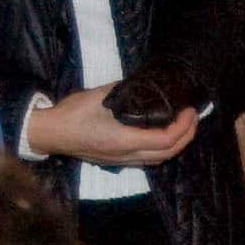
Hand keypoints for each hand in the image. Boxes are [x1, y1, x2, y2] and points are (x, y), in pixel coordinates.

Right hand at [29, 89, 201, 168]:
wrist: (50, 133)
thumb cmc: (72, 113)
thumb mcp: (101, 95)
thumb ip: (126, 91)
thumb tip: (144, 84)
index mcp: (125, 140)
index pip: (165, 140)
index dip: (183, 127)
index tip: (189, 110)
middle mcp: (127, 155)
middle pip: (168, 153)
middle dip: (186, 136)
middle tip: (193, 117)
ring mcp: (122, 161)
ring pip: (159, 160)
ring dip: (176, 145)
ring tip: (183, 127)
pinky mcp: (116, 161)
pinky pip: (147, 160)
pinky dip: (162, 150)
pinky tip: (163, 136)